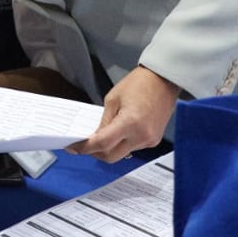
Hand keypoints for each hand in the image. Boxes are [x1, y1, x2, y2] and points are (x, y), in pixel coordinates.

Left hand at [65, 66, 179, 161]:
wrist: (163, 80)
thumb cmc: (139, 84)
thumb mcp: (113, 99)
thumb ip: (103, 121)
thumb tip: (95, 137)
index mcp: (129, 123)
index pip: (102, 144)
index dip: (84, 148)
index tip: (73, 148)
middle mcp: (141, 136)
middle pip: (111, 156)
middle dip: (95, 153)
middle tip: (84, 145)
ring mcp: (149, 140)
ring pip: (122, 154)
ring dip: (109, 148)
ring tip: (102, 135)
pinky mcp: (153, 141)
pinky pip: (132, 148)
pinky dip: (122, 144)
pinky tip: (117, 133)